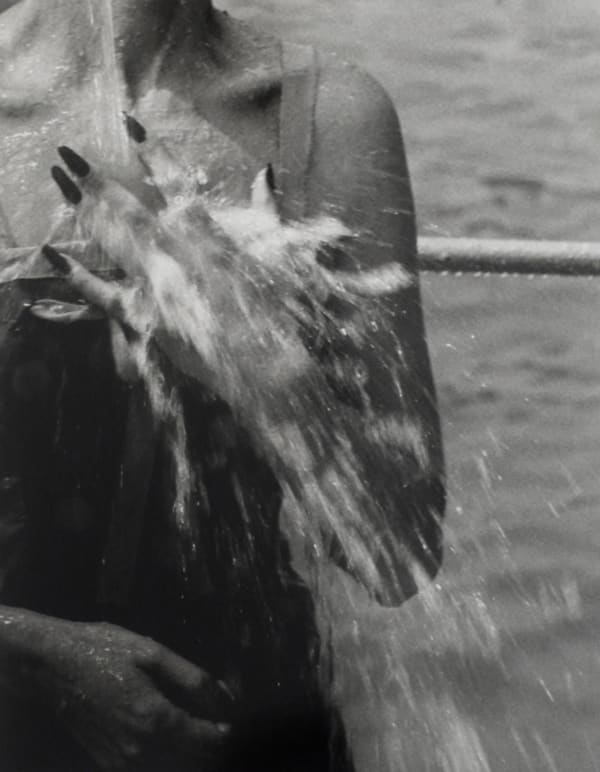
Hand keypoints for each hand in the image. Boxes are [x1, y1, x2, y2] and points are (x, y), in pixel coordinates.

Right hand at [40, 619, 232, 769]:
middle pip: (191, 760)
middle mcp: (139, 749)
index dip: (225, 733)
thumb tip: (225, 696)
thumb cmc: (104, 651)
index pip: (204, 740)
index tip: (235, 721)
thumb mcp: (153, 652)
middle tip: (222, 726)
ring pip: (171, 767)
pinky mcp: (109, 763)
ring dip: (190, 754)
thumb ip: (193, 678)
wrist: (52, 667)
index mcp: (154, 719)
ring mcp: (121, 761)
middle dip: (210, 746)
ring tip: (202, 731)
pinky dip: (169, 758)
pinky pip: (149, 767)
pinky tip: (174, 736)